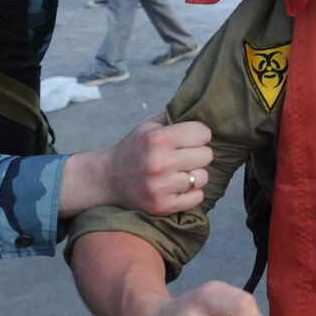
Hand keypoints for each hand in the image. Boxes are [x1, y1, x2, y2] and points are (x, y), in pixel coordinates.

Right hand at [59, 112, 212, 217]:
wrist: (108, 179)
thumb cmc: (134, 149)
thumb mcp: (148, 127)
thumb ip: (174, 116)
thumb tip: (204, 110)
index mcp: (158, 139)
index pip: (203, 133)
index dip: (198, 135)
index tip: (190, 139)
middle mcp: (159, 163)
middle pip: (207, 155)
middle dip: (198, 154)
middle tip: (183, 156)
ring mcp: (160, 187)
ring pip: (203, 177)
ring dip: (194, 175)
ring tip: (178, 172)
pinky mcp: (162, 206)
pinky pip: (197, 197)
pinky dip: (191, 193)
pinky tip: (176, 187)